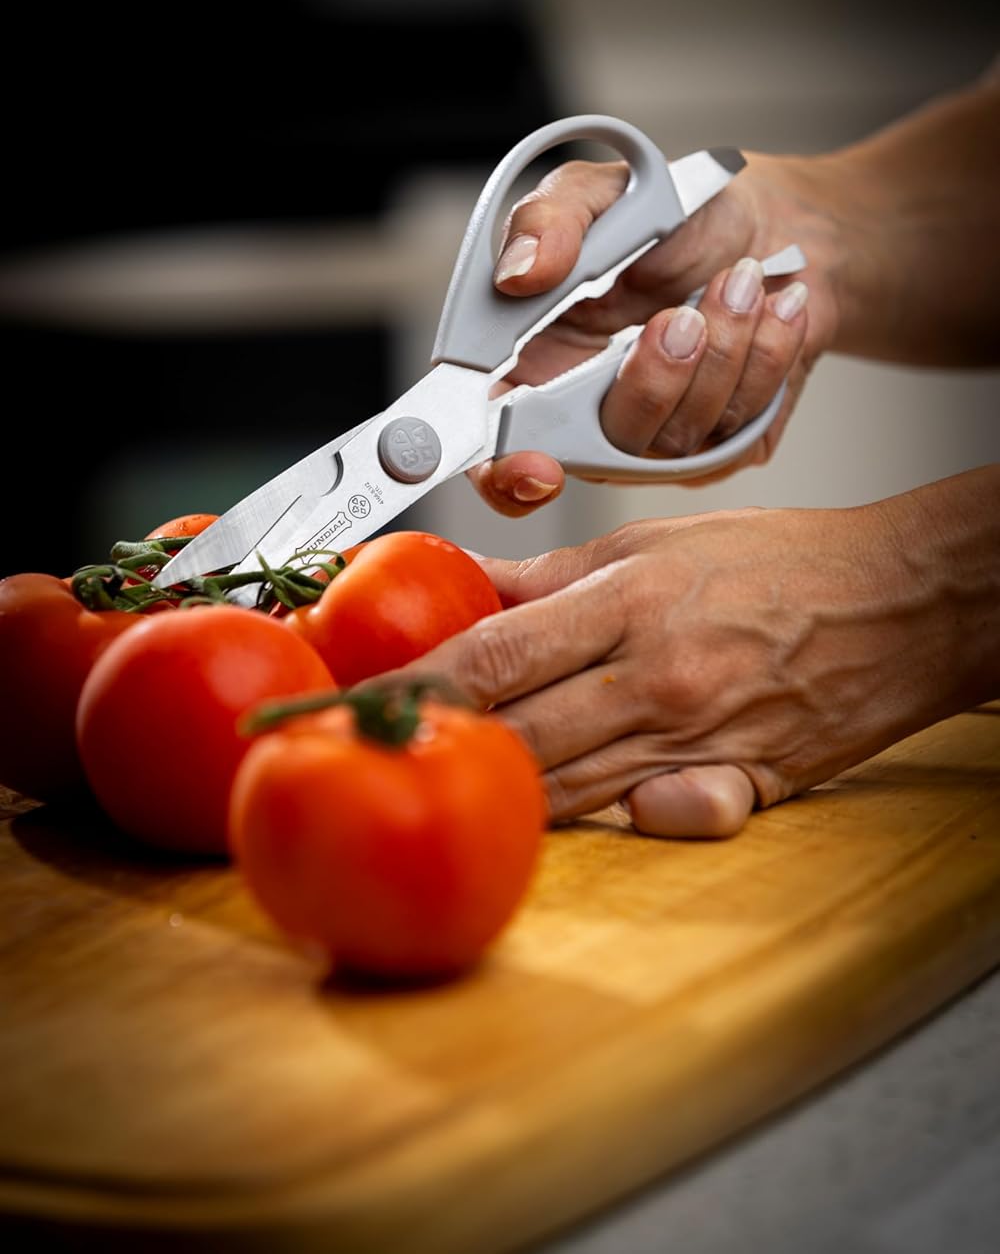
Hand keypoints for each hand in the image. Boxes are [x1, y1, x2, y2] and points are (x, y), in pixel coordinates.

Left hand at [394, 471, 997, 836]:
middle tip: (379, 758)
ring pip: (570, 790)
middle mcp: (659, 679)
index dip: (413, 685)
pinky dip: (606, 823)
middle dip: (442, 751)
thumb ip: (547, 574)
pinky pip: (653, 821)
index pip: (493, 656)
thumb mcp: (654, 542)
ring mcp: (701, 741)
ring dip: (502, 792)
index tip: (352, 703)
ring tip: (441, 788)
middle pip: (519, 737)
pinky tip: (568, 814)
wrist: (898, 604)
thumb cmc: (776, 561)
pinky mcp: (741, 787)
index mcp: (630, 604)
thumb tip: (456, 579)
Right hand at [470, 150, 841, 514]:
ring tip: (739, 281)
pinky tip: (773, 307)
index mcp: (531, 365)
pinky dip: (764, 358)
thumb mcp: (599, 192)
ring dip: (719, 352)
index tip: (537, 464)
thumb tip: (519, 274)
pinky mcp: (724, 444)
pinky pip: (739, 431)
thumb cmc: (677, 220)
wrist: (776, 227)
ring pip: (675, 439)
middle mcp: (587, 415)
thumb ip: (548, 221)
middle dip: (650, 384)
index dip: (502, 473)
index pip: (493, 451)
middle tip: (684, 315)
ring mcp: (656, 438)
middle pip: (596, 455)